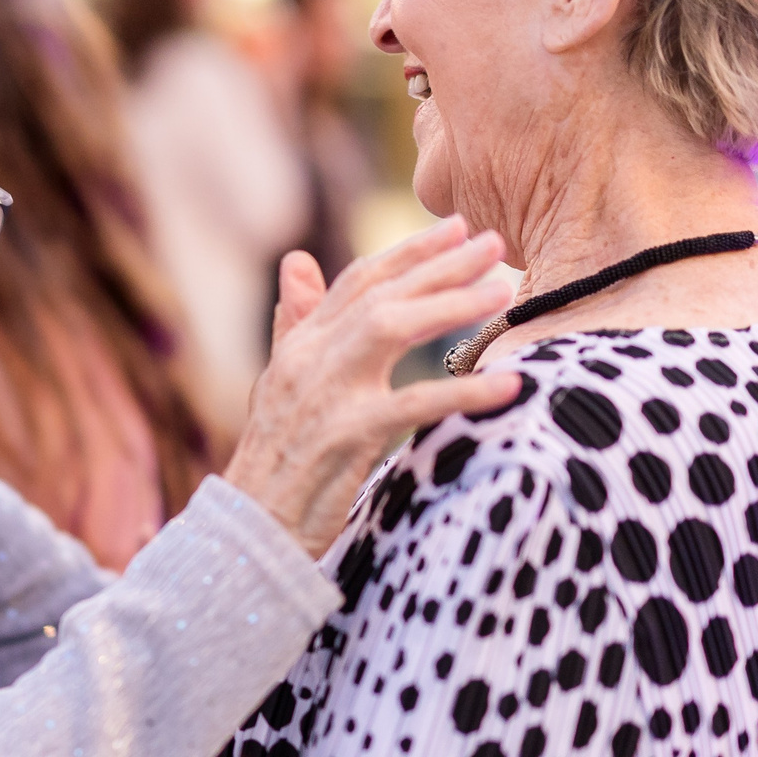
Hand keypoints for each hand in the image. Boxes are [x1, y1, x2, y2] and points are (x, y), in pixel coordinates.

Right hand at [223, 217, 519, 556]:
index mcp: (300, 346)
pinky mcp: (347, 436)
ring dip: (451, 307)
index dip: (408, 252)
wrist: (249, 528)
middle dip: (440, 264)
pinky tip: (508, 384)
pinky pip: (414, 404)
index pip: (356, 281)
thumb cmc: (272, 461)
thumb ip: (295, 322)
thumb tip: (297, 260)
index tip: (456, 227)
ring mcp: (327, 395)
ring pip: (392, 328)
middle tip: (495, 243)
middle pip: (381, 293)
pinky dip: (464, 392)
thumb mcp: (278, 384)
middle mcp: (310, 359)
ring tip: (502, 294)